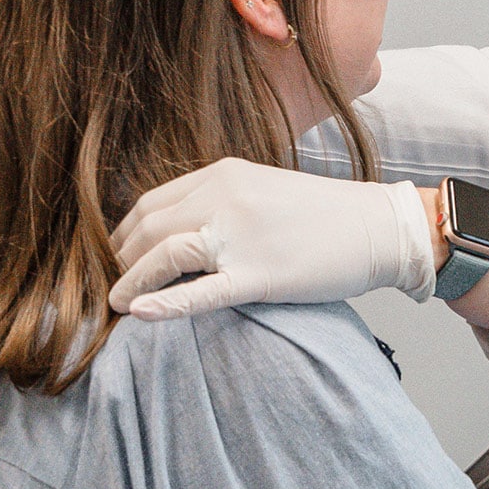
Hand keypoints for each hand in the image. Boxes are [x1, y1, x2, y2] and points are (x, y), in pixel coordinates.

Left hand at [109, 158, 435, 318]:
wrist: (379, 228)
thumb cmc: (325, 215)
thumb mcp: (263, 189)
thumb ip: (220, 201)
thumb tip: (178, 230)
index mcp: (223, 174)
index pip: (150, 203)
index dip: (123, 235)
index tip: (115, 259)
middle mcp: (224, 197)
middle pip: (147, 228)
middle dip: (118, 260)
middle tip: (109, 286)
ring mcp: (240, 235)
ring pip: (162, 254)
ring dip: (129, 281)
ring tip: (115, 306)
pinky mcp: (259, 274)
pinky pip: (199, 292)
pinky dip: (163, 304)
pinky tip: (139, 315)